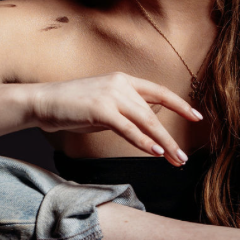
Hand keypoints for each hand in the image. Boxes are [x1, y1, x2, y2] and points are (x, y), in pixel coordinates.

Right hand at [29, 73, 200, 165]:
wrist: (43, 102)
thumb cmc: (72, 106)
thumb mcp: (105, 105)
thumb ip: (127, 109)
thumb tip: (150, 118)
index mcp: (124, 80)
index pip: (160, 92)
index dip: (180, 105)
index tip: (197, 116)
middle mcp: (121, 84)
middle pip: (155, 112)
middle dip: (170, 137)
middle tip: (182, 157)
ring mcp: (111, 95)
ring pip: (146, 121)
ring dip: (162, 143)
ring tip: (174, 159)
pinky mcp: (101, 109)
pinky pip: (128, 128)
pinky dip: (143, 141)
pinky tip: (155, 152)